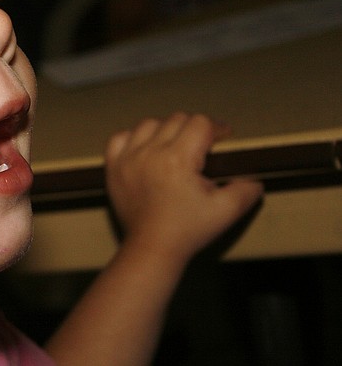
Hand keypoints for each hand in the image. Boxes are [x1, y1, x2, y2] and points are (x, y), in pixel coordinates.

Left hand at [105, 112, 263, 263]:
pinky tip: (145, 149)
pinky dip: (133, 138)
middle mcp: (150, 152)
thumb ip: (245, 190)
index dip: (216, 128)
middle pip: (176, 119)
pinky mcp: (113, 167)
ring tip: (176, 146)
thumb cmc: (188, 230)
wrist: (152, 248)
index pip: (200, 123)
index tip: (223, 138)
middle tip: (202, 146)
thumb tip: (254, 179)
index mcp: (178, 159)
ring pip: (149, 124)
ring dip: (165, 130)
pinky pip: (120, 138)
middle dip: (194, 128)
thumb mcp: (226, 211)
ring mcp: (128, 158)